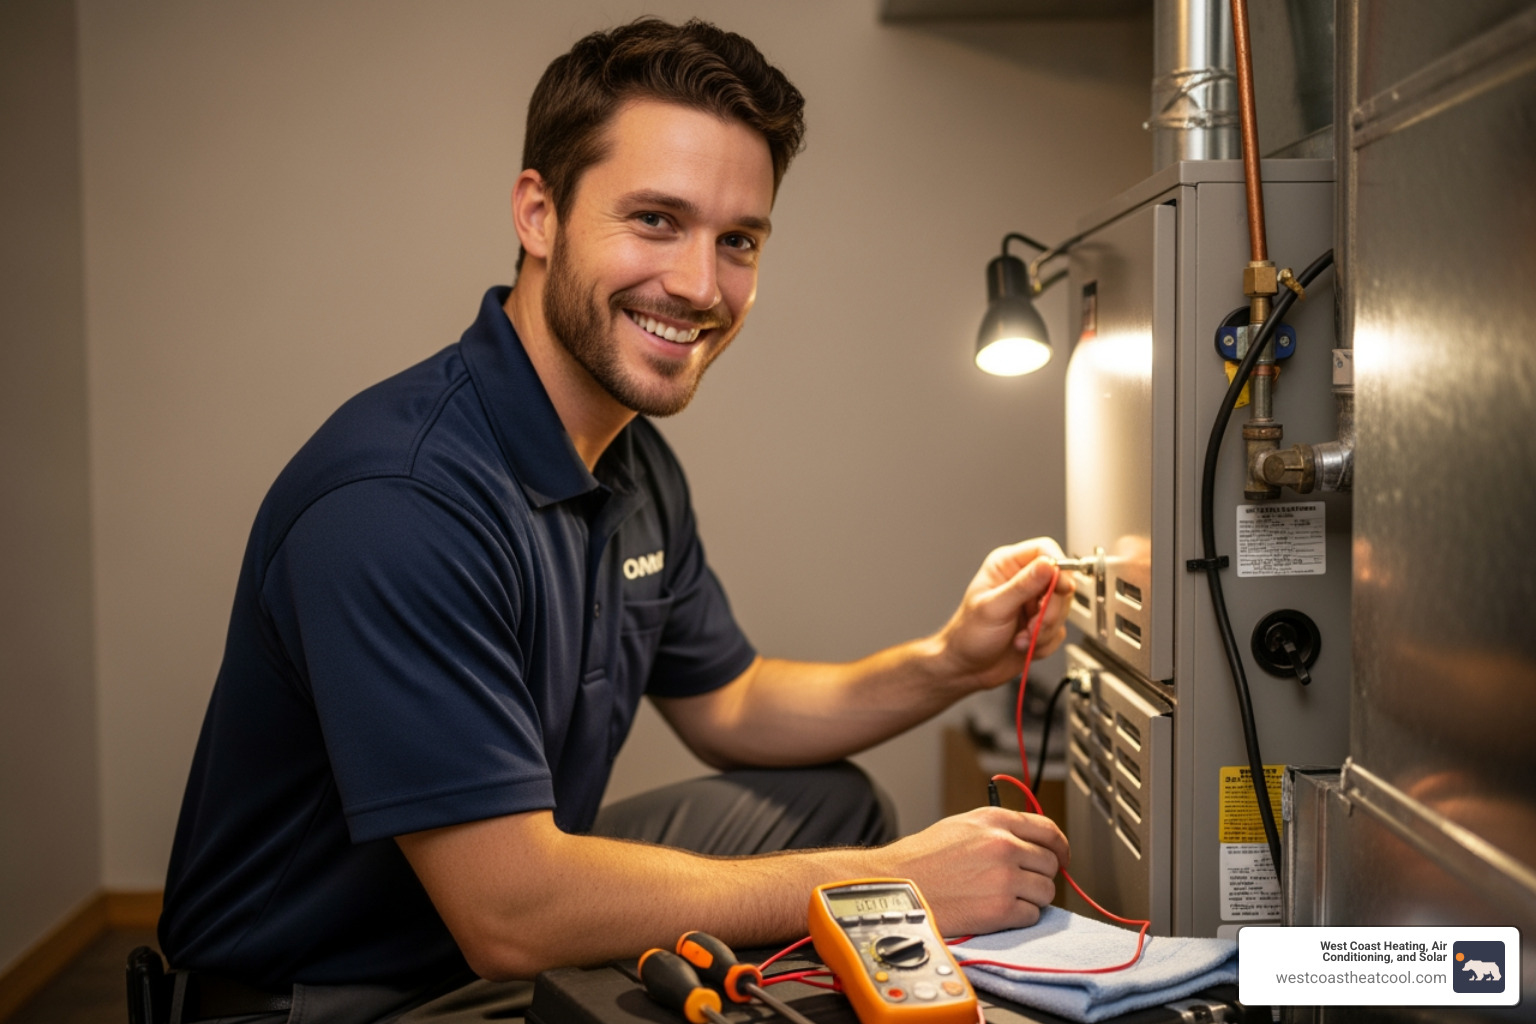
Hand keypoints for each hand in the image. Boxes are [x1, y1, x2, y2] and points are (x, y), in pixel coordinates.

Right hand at [884, 807, 1068, 935]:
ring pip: (1046, 891)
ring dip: (1031, 898)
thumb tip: (1031, 842)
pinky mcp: (1000, 910)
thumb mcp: (961, 826)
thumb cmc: (922, 859)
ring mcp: (1004, 878)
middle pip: (1050, 863)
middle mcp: (1002, 845)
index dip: (1060, 846)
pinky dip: (1019, 917)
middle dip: (1040, 875)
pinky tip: (996, 911)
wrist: (897, 885)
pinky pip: (1032, 915)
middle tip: (1021, 883)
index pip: (1047, 829)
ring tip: (1004, 898)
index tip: (1061, 857)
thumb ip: (998, 829)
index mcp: (994, 820)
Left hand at [936, 538, 1074, 691]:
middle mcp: (1023, 581)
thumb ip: (1023, 586)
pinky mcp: (1041, 624)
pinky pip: (1059, 631)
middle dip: (1050, 610)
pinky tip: (1023, 645)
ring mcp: (1033, 604)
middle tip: (1032, 625)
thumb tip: (1048, 565)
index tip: (1060, 588)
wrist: (966, 668)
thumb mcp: (994, 608)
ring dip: (1044, 630)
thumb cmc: (967, 635)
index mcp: (1007, 566)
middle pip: (1061, 582)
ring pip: (1062, 609)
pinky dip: (1044, 643)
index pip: (1044, 551)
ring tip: (1022, 638)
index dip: (1058, 568)